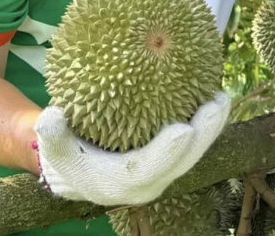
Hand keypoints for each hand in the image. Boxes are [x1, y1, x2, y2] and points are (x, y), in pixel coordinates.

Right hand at [34, 91, 230, 205]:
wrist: (78, 172)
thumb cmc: (66, 155)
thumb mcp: (53, 147)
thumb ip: (50, 135)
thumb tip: (51, 116)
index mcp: (120, 183)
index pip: (148, 170)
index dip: (166, 152)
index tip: (182, 130)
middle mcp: (148, 183)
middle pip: (182, 161)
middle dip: (203, 134)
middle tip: (217, 104)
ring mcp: (162, 171)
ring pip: (193, 153)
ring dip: (211, 127)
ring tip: (223, 96)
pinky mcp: (169, 160)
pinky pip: (190, 142)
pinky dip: (202, 122)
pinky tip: (212, 92)